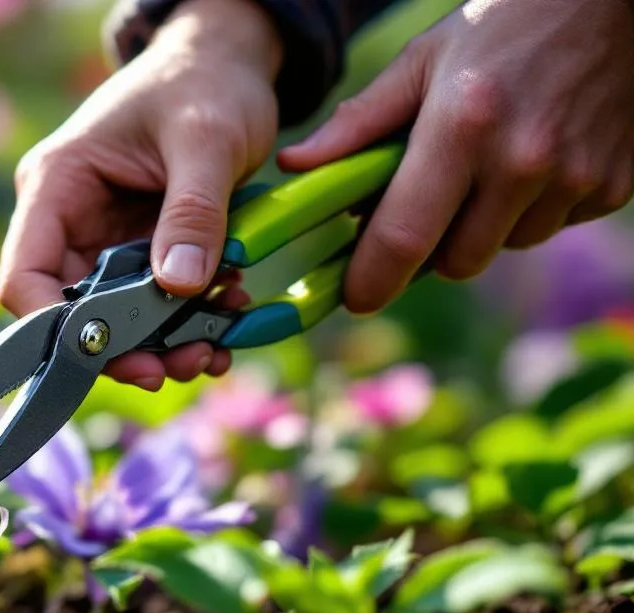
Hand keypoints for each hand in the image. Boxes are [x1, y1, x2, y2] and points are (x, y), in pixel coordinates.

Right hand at [0, 0, 281, 390]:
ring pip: (115, 319)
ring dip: (162, 344)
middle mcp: (68, 220)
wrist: (228, 63)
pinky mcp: (140, 250)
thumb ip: (192, 212)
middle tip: (183, 367)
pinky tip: (224, 326)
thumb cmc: (205, 82)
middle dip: (125, 349)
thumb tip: (179, 287)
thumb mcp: (206, 139)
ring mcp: (104, 239)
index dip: (53, 328)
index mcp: (56, 185)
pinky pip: (152, 305)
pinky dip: (186, 323)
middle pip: (71, 312)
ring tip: (213, 348)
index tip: (112, 356)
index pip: (24, 276)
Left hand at [280, 0, 633, 313]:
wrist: (615, 1)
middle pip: (455, 261)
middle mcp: (521, 161)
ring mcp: (575, 177)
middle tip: (424, 205)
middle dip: (430, 247)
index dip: (372, 280)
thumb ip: (359, 121)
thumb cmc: (503, 25)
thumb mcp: (424, 59)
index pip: (405, 237)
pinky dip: (532, 211)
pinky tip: (533, 161)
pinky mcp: (613, 186)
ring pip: (504, 248)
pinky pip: (552, 228)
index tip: (355, 298)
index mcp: (461, 128)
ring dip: (483, 228)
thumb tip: (295, 165)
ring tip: (485, 168)